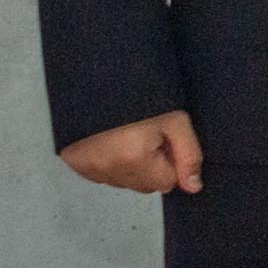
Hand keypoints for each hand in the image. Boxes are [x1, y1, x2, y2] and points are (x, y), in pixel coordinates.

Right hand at [61, 110, 202, 198]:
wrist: (99, 80)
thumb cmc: (142, 96)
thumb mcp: (176, 121)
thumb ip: (188, 156)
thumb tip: (193, 187)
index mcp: (134, 160)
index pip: (167, 183)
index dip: (172, 162)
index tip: (166, 141)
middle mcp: (108, 169)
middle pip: (145, 185)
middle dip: (153, 166)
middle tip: (148, 136)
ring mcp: (88, 168)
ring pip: (124, 182)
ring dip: (131, 166)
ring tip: (128, 136)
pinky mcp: (75, 163)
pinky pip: (103, 175)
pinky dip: (111, 163)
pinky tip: (112, 141)